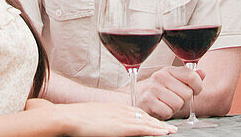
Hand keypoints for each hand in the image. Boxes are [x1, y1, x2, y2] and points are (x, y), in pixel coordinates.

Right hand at [45, 101, 176, 134]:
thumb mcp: (97, 116)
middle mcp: (122, 110)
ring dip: (160, 127)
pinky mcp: (120, 127)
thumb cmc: (79, 119)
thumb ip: (108, 119)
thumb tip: (111, 125)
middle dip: (158, 122)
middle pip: (145, 116)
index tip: (159, 123)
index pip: (138, 112)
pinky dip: (154, 130)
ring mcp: (122, 118)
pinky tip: (163, 133)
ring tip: (171, 132)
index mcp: (116, 107)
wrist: (70, 116)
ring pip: (147, 122)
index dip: (150, 118)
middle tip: (171, 128)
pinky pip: (142, 128)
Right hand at [136, 64, 204, 118]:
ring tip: (166, 104)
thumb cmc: (156, 92)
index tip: (195, 91)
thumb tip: (202, 73)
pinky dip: (166, 114)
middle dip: (183, 101)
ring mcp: (153, 88)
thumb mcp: (172, 81)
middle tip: (174, 100)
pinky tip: (160, 109)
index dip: (198, 86)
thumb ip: (187, 78)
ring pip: (178, 104)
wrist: (134, 98)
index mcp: (169, 70)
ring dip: (174, 109)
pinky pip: (168, 112)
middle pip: (187, 93)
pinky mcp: (148, 101)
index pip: (191, 75)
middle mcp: (161, 76)